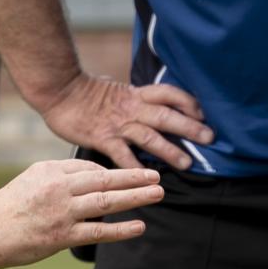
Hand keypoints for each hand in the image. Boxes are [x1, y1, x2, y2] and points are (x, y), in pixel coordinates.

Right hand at [0, 155, 162, 268]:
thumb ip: (61, 176)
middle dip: (135, 177)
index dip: (112, 173)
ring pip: (107, 201)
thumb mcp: (32, 179)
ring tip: (157, 193)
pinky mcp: (62, 236)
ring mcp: (62, 212)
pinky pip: (99, 231)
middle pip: (105, 179)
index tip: (129, 177)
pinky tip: (140, 226)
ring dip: (136, 197)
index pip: (90, 168)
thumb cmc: (9, 207)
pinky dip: (122, 229)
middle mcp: (58, 188)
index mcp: (50, 170)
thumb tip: (93, 178)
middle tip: (158, 176)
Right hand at [40, 67, 210, 170]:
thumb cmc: (84, 92)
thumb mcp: (114, 88)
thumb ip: (131, 98)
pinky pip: (122, 155)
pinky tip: (146, 180)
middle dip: (189, 127)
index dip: (187, 102)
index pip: (168, 94)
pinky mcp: (102, 138)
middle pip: (165, 116)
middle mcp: (131, 108)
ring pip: (149, 137)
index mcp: (135, 94)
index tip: (202, 113)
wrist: (58, 90)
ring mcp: (118, 124)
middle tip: (209, 138)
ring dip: (170, 150)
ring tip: (187, 163)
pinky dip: (135, 168)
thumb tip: (145, 102)